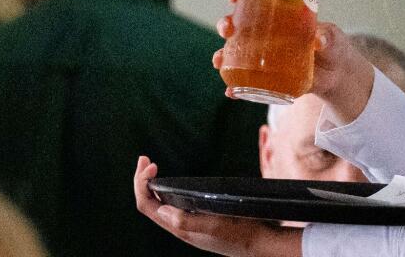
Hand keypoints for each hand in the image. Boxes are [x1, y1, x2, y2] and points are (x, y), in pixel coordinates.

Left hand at [134, 156, 302, 256]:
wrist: (262, 245)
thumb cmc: (242, 234)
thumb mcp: (215, 225)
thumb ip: (187, 220)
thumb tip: (161, 209)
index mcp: (180, 229)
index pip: (147, 206)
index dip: (142, 184)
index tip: (151, 165)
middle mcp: (181, 227)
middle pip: (150, 204)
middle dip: (142, 181)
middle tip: (144, 159)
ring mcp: (189, 224)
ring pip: (160, 205)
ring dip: (152, 186)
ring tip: (151, 168)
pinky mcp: (199, 220)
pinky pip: (174, 206)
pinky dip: (167, 192)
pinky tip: (173, 184)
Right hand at [212, 0, 375, 124]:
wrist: (337, 74)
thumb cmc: (333, 46)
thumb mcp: (332, 37)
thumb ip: (327, 36)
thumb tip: (319, 40)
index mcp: (278, 16)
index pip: (254, 0)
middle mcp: (265, 34)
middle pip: (237, 24)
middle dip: (226, 24)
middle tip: (227, 28)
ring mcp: (263, 56)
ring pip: (235, 52)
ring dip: (222, 55)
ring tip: (219, 60)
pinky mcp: (267, 78)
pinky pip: (246, 82)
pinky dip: (236, 88)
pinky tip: (231, 92)